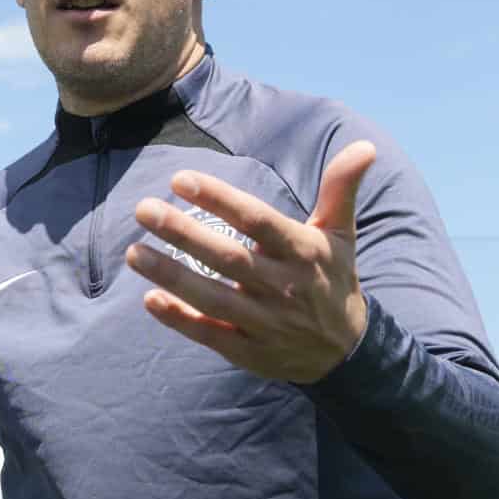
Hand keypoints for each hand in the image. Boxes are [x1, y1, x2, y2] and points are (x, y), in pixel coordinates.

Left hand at [125, 141, 375, 383]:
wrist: (346, 352)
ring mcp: (264, 323)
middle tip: (144, 209)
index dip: (219, 199)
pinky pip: (209, 334)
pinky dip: (180, 319)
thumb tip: (363, 146)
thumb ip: (341, 189)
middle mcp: (282, 287)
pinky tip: (150, 299)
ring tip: (134, 252)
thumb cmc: (333, 279)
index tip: (180, 179)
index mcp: (303, 252)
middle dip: (183, 233)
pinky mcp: (249, 351)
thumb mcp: (341, 234)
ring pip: (211, 297)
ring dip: (170, 275)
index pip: (257, 221)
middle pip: (227, 258)